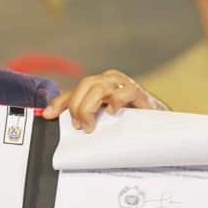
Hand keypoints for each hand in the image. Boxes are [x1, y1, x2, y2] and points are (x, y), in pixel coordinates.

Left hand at [41, 69, 166, 131]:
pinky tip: (113, 112)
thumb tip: (62, 124)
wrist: (159, 125)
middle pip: (84, 85)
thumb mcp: (103, 121)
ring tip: (91, 125)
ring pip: (98, 87)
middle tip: (80, 126)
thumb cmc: (130, 121)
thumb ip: (86, 119)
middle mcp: (109, 81)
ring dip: (89, 107)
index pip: (75, 90)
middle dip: (77, 107)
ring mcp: (123, 84)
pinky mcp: (138, 92)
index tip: (48, 115)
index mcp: (99, 86)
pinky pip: (124, 90)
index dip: (59, 102)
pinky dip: (115, 101)